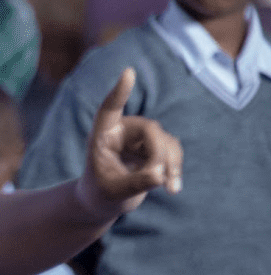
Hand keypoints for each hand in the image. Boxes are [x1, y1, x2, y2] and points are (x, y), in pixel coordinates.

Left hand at [78, 67, 182, 219]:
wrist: (104, 202)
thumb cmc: (100, 194)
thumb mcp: (113, 192)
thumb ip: (135, 183)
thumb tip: (161, 174)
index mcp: (103, 134)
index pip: (110, 108)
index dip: (120, 91)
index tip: (129, 72)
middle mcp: (122, 130)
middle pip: (150, 129)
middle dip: (158, 154)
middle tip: (158, 178)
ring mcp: (140, 137)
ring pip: (166, 141)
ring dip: (170, 163)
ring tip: (168, 188)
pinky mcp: (155, 148)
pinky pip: (173, 151)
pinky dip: (175, 168)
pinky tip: (172, 188)